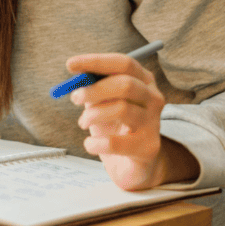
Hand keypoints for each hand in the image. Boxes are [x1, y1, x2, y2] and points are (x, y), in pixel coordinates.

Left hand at [66, 52, 199, 190]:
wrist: (131, 164)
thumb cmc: (114, 126)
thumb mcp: (102, 101)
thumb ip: (92, 86)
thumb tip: (76, 73)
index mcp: (144, 81)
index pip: (124, 63)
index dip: (96, 62)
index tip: (70, 64)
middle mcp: (153, 99)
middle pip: (126, 84)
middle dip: (94, 89)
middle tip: (74, 97)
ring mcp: (154, 124)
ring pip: (122, 109)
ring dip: (93, 115)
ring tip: (83, 122)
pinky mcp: (148, 148)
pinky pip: (116, 143)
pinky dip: (95, 143)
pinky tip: (91, 144)